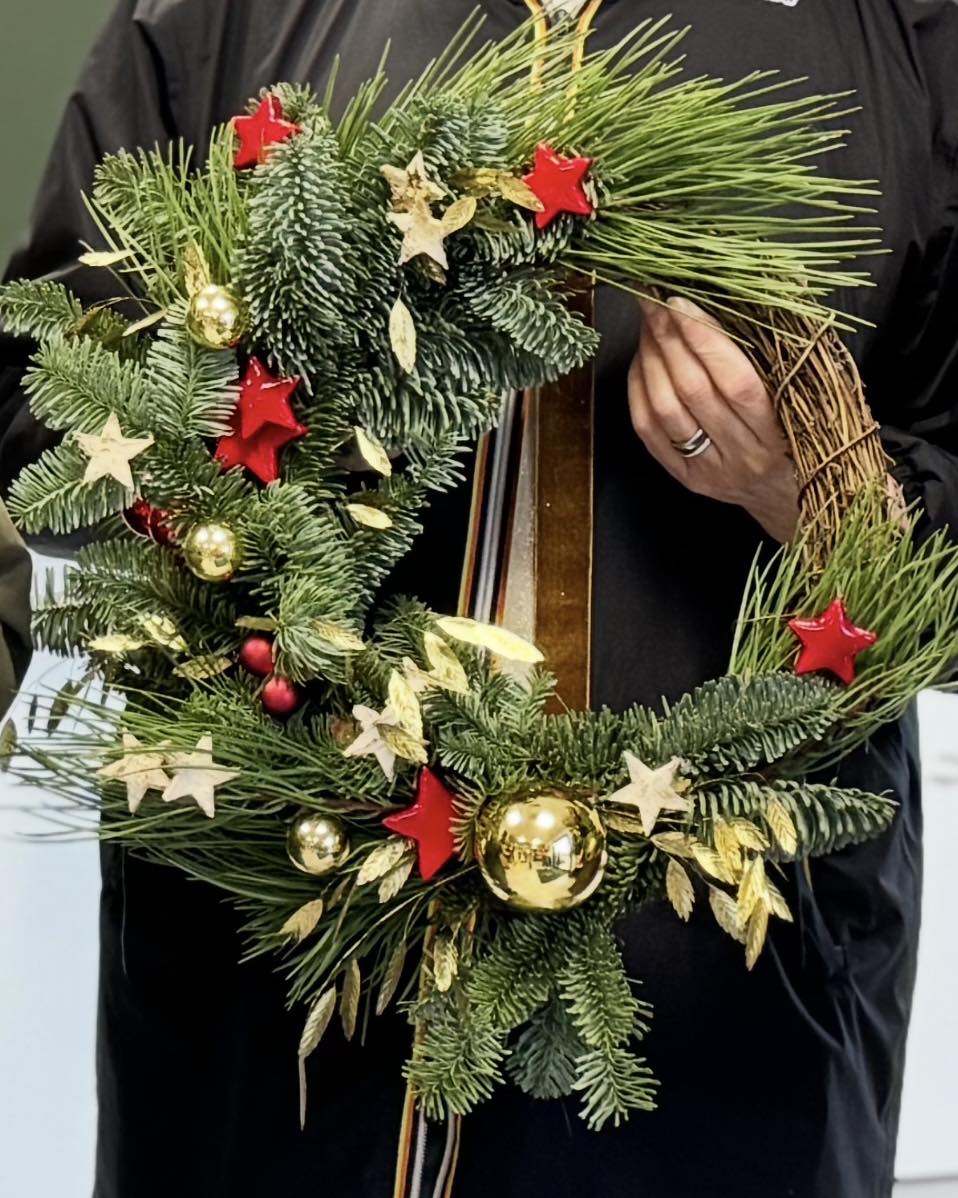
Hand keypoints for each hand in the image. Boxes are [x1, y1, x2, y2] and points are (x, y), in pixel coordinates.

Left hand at [628, 296, 799, 542]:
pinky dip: (639, 389)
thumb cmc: (804, 435)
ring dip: (650, 360)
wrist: (790, 498)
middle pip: (693, 391)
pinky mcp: (684, 479)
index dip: (705, 339)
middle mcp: (742, 456)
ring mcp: (710, 471)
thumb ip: (789, 347)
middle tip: (654, 303)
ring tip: (650, 326)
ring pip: (666, 409)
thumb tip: (771, 285)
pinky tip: (642, 361)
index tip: (682, 302)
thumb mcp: (810, 395)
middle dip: (669, 339)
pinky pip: (648, 430)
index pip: (736, 382)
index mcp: (779, 434)